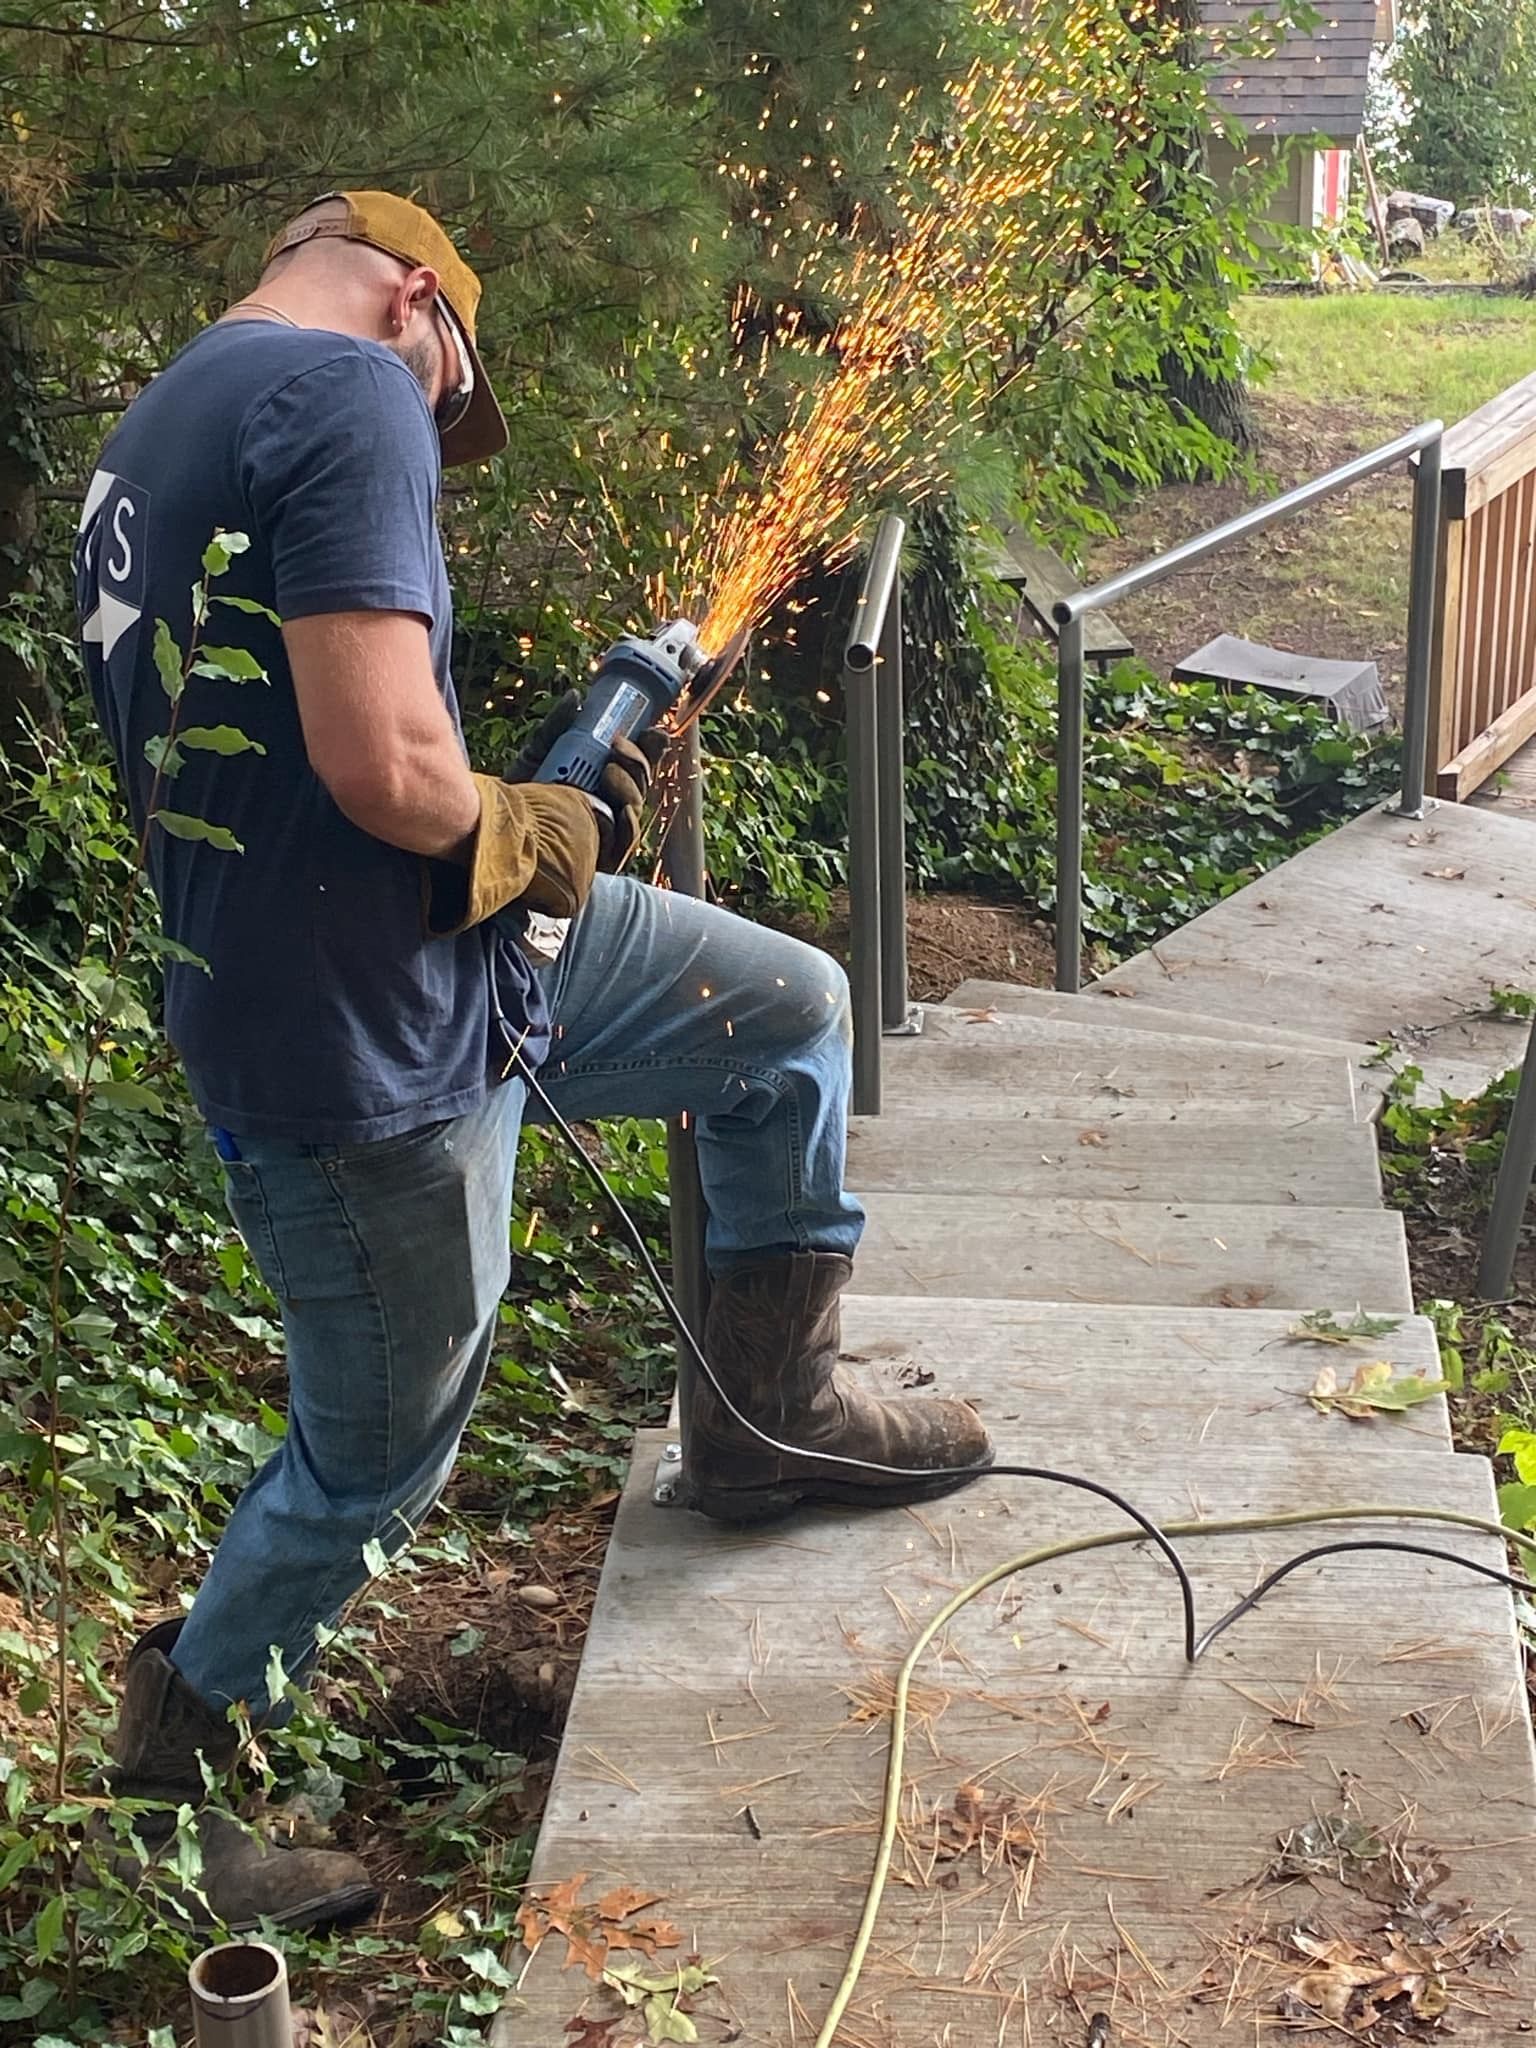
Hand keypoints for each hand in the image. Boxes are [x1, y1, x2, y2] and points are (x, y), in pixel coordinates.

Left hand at [507, 688, 669, 870]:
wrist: (497, 832)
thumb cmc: (518, 795)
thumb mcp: (538, 754)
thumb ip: (557, 727)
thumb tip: (575, 696)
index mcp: (602, 778)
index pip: (637, 762)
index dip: (651, 747)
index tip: (653, 730)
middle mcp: (610, 804)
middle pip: (641, 782)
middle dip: (638, 761)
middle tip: (617, 744)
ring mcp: (608, 831)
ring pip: (635, 808)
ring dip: (631, 787)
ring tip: (609, 771)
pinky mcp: (600, 857)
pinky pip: (624, 842)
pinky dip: (626, 824)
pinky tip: (622, 811)